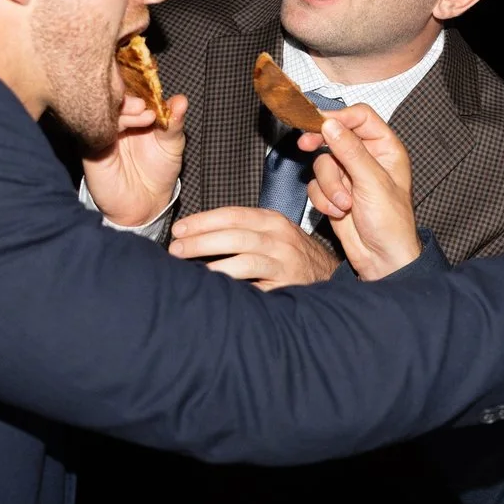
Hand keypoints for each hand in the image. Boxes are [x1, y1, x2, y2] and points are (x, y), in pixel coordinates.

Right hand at [81, 86, 188, 228]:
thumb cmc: (158, 172)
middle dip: (131, 91)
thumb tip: (181, 100)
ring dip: (126, 105)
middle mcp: (115, 117)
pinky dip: (113, 120)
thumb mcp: (172, 144)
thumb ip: (174, 122)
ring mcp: (101, 129)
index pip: (130, 85)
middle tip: (147, 102)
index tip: (151, 77)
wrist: (145, 205)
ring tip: (146, 116)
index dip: (139, 78)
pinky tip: (129, 125)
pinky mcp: (92, 145)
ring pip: (105, 105)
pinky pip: (96, 125)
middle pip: (114, 91)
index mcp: (132, 111)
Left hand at [168, 205, 339, 289]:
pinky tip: (214, 288)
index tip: (178, 229)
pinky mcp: (286, 285)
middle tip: (175, 249)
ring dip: (213, 265)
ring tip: (189, 269)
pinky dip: (233, 286)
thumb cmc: (290, 255)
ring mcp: (284, 262)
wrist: (328, 277)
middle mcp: (279, 238)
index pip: (232, 215)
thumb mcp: (272, 233)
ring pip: (244, 260)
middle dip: (200, 241)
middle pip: (234, 235)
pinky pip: (255, 286)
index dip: (202, 221)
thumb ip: (243, 230)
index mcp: (272, 220)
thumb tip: (197, 236)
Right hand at [301, 105, 423, 279]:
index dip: (339, 117)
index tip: (319, 122)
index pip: (360, 117)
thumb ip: (350, 151)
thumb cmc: (391, 222)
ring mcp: (348, 175)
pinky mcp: (334, 192)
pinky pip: (316, 185)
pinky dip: (323, 199)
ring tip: (343, 205)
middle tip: (305, 144)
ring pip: (322, 164)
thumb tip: (330, 124)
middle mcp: (366, 158)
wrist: (382, 259)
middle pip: (334, 136)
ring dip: (329, 186)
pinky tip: (338, 212)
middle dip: (322, 146)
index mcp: (385, 148)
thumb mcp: (373, 182)